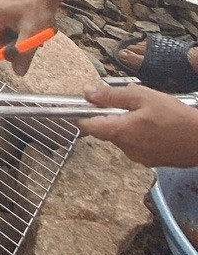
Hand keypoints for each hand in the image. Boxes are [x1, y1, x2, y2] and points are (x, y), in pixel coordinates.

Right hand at [0, 0, 57, 73]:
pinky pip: (7, 24)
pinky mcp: (5, 6)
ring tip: (32, 38)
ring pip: (3, 31)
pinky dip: (18, 31)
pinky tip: (30, 30)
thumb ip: (23, 54)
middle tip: (28, 46)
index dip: (3, 51)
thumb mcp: (31, 35)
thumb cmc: (38, 11)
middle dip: (12, 44)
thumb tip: (18, 73)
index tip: (19, 54)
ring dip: (16, 38)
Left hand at [78, 81, 197, 167]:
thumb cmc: (175, 116)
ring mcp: (140, 158)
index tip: (81, 105)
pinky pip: (136, 145)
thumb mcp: (142, 97)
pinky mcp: (151, 161)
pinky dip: (138, 133)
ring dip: (126, 124)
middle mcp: (127, 149)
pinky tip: (153, 124)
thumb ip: (112, 95)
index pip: (90, 127)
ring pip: (122, 137)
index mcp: (122, 133)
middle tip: (127, 101)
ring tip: (145, 112)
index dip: (81, 115)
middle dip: (111, 116)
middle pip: (107, 131)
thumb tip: (88, 93)